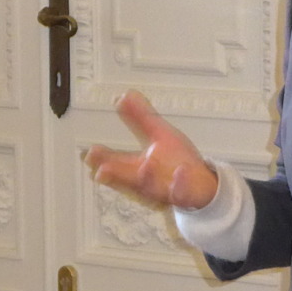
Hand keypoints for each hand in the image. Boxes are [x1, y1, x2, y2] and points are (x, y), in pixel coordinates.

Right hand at [82, 90, 219, 210]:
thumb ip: (140, 117)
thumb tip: (121, 96)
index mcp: (136, 166)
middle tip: (101, 170)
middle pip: (127, 177)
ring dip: (147, 178)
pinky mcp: (184, 194)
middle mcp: (146, 180)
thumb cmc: (174, 159)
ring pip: (152, 187)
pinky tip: (181, 171)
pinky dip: (180, 183)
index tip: (90, 154)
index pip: (115, 162)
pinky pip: (182, 191)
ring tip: (145, 165)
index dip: (103, 159)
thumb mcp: (158, 133)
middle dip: (115, 174)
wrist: (202, 184)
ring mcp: (165, 189)